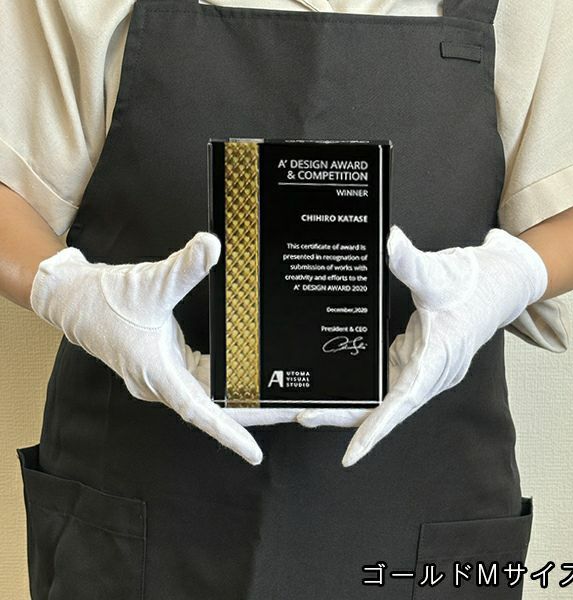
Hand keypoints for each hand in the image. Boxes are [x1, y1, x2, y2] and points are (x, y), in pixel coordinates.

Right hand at [29, 232, 262, 464]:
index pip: (198, 411)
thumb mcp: (151, 283)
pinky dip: (223, 381)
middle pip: (212, 408)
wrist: (75, 300)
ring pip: (208, 396)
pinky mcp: (166, 366)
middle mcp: (161, 383)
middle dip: (251, 412)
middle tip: (292, 414)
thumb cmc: (107, 298)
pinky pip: (200, 381)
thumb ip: (184, 267)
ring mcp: (163, 377)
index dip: (228, 433)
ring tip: (278, 400)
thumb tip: (212, 245)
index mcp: (156, 373)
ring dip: (239, 398)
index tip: (254, 453)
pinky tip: (247, 375)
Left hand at [297, 224, 547, 466]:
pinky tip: (331, 389)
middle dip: (342, 415)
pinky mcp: (413, 361)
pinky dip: (359, 390)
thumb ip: (411, 262)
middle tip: (301, 414)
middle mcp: (428, 374)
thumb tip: (390, 241)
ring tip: (305, 408)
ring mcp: (419, 370)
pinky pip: (383, 385)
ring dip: (347, 406)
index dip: (378, 428)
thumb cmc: (473, 285)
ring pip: (380, 399)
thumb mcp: (439, 272)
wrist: (497, 285)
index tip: (353, 453)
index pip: (404, 401)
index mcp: (437, 360)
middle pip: (382, 407)